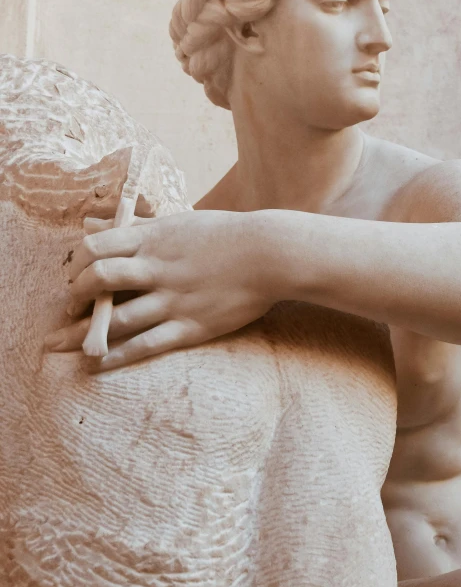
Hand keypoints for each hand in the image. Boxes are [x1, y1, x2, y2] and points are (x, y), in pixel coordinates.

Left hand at [44, 209, 281, 369]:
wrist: (271, 254)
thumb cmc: (226, 234)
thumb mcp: (177, 222)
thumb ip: (135, 225)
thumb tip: (93, 222)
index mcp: (152, 239)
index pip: (94, 248)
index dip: (75, 264)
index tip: (72, 276)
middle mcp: (156, 268)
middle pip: (97, 281)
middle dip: (73, 298)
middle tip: (67, 310)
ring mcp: (172, 299)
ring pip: (115, 319)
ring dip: (83, 333)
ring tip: (64, 344)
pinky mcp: (189, 326)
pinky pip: (143, 345)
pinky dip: (114, 356)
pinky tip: (96, 363)